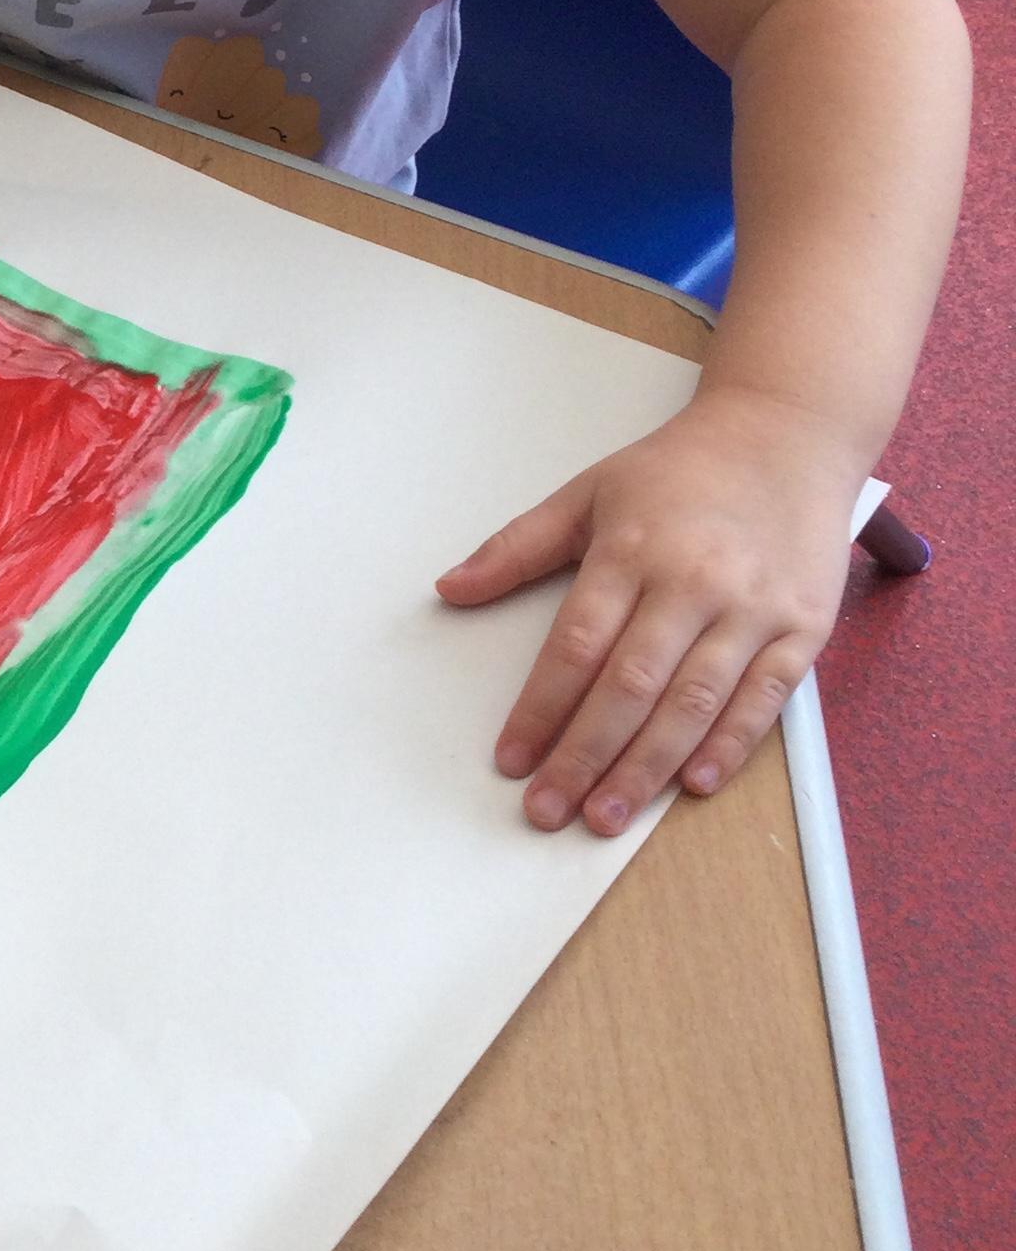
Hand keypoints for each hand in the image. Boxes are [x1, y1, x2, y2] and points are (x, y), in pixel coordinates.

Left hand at [435, 387, 860, 833]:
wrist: (787, 434)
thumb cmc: (679, 470)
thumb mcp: (588, 492)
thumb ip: (516, 547)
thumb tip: (448, 589)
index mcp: (632, 551)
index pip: (576, 646)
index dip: (540, 709)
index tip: (511, 760)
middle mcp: (694, 582)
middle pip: (630, 686)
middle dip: (585, 756)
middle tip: (548, 810)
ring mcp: (754, 608)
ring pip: (694, 703)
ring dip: (648, 767)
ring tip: (606, 817)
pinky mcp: (804, 626)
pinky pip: (766, 699)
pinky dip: (730, 745)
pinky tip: (693, 786)